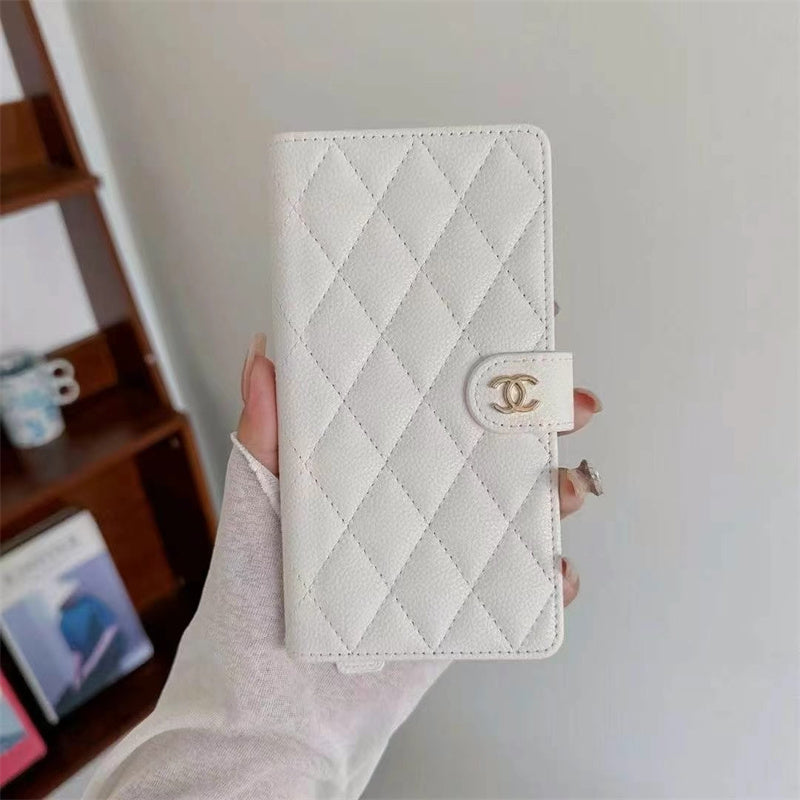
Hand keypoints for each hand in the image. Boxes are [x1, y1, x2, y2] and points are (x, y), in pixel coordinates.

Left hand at [237, 334, 600, 606]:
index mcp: (377, 463)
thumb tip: (266, 355)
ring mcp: (446, 550)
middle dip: (543, 417)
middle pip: (494, 445)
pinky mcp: (466, 606)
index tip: (519, 331)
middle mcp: (419, 497)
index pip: (435, 402)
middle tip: (570, 404)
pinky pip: (525, 585)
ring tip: (562, 490)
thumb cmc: (253, 603)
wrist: (278, 713)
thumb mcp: (258, 506)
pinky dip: (554, 576)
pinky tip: (554, 572)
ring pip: (521, 507)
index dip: (481, 367)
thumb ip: (265, 437)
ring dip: (558, 490)